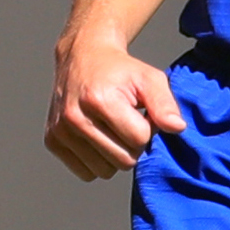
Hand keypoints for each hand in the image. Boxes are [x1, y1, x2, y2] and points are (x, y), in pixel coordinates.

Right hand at [46, 30, 184, 179]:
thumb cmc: (120, 70)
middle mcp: (75, 116)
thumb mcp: (149, 78)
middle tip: (127, 123)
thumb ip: (165, 104)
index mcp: (100, 99)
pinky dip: (96, 160)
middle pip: (123, 160)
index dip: (147, 128)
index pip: (139, 139)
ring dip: (114, 155)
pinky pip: (86, 173)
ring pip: (105, 171)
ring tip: (111, 129)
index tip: (140, 114)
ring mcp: (60, 130)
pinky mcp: (52, 140)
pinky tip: (97, 137)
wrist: (82, 57)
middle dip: (132, 145)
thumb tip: (177, 128)